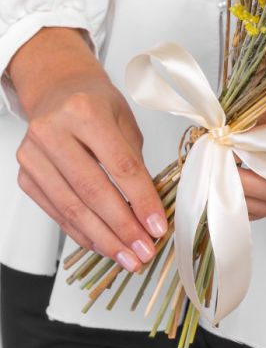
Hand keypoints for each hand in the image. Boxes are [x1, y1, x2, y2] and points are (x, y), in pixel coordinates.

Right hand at [9, 27, 167, 271]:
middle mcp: (54, 132)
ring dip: (103, 239)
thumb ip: (135, 162)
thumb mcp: (125, 121)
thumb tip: (149, 210)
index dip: (141, 200)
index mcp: (86, 112)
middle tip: (144, 251)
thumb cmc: (97, 104)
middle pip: (93, 191)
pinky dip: (82, 232)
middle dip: (122, 228)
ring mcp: (33, 156)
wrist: (58, 90)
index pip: (120, 165)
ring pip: (72, 208)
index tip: (158, 226)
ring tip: (128, 257)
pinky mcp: (25, 176)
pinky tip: (103, 245)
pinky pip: (57, 212)